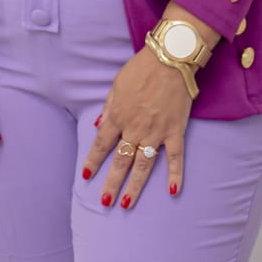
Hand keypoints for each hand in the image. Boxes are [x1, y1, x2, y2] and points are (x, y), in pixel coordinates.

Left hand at [81, 47, 191, 208]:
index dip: (94, 161)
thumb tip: (98, 126)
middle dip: (111, 182)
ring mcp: (156, 132)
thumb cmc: (141, 68)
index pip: (102, 144)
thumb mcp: (117, 84)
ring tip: (126, 203)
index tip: (86, 176)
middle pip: (121, 160)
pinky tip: (172, 191)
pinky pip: (175, 157)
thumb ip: (109, 107)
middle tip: (105, 202)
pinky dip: (175, 174)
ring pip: (143, 164)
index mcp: (119, 115)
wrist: (170, 58)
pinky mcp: (175, 131)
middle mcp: (135, 128)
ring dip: (135, 186)